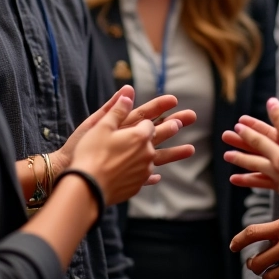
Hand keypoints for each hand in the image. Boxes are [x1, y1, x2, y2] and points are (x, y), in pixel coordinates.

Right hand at [49, 86, 195, 178]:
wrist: (86, 187)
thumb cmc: (90, 153)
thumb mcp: (101, 125)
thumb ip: (117, 109)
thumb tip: (129, 91)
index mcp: (138, 134)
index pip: (149, 121)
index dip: (158, 111)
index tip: (172, 103)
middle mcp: (145, 152)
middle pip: (162, 135)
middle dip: (175, 124)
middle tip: (190, 117)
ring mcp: (142, 170)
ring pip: (161, 158)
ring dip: (176, 153)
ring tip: (191, 149)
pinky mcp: (136, 186)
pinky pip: (147, 177)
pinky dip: (152, 175)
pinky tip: (157, 177)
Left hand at [224, 98, 278, 214]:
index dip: (276, 112)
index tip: (270, 102)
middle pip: (260, 141)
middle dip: (246, 134)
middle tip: (234, 129)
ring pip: (254, 162)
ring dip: (239, 156)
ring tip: (226, 152)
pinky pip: (259, 182)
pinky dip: (246, 180)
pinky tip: (233, 177)